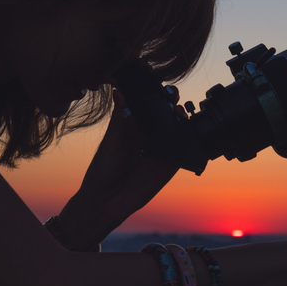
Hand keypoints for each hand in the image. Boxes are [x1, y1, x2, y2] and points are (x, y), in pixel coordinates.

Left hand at [59, 89, 180, 245]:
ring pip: (175, 132)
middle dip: (171, 104)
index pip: (147, 107)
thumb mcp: (111, 140)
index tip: (158, 84)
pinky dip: (184, 142)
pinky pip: (180, 151)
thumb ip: (119, 117)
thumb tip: (119, 91)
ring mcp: (159, 151)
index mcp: (132, 127)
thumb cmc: (102, 170)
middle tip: (172, 95)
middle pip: (164, 117)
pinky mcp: (167, 166)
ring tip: (178, 111)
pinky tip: (182, 131)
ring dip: (180, 120)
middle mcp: (148, 137)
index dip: (154, 96)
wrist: (104, 201)